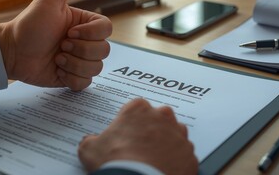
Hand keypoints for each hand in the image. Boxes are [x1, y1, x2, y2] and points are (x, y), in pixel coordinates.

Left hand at [0, 0, 111, 89]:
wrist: (12, 52)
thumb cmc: (30, 25)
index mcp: (84, 23)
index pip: (107, 30)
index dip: (90, 34)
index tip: (69, 32)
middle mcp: (85, 42)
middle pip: (105, 51)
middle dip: (79, 50)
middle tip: (60, 45)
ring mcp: (79, 60)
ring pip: (97, 68)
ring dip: (73, 64)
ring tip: (56, 58)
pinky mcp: (72, 77)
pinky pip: (85, 84)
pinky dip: (71, 78)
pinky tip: (57, 70)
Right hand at [78, 99, 197, 174]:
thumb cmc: (115, 161)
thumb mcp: (90, 148)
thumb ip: (90, 140)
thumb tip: (89, 141)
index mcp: (139, 109)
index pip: (136, 108)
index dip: (131, 122)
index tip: (126, 133)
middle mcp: (162, 116)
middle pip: (158, 119)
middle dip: (151, 130)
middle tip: (140, 147)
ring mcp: (179, 135)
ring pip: (174, 135)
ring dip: (166, 144)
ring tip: (153, 160)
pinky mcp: (189, 154)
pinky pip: (183, 155)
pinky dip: (176, 161)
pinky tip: (164, 169)